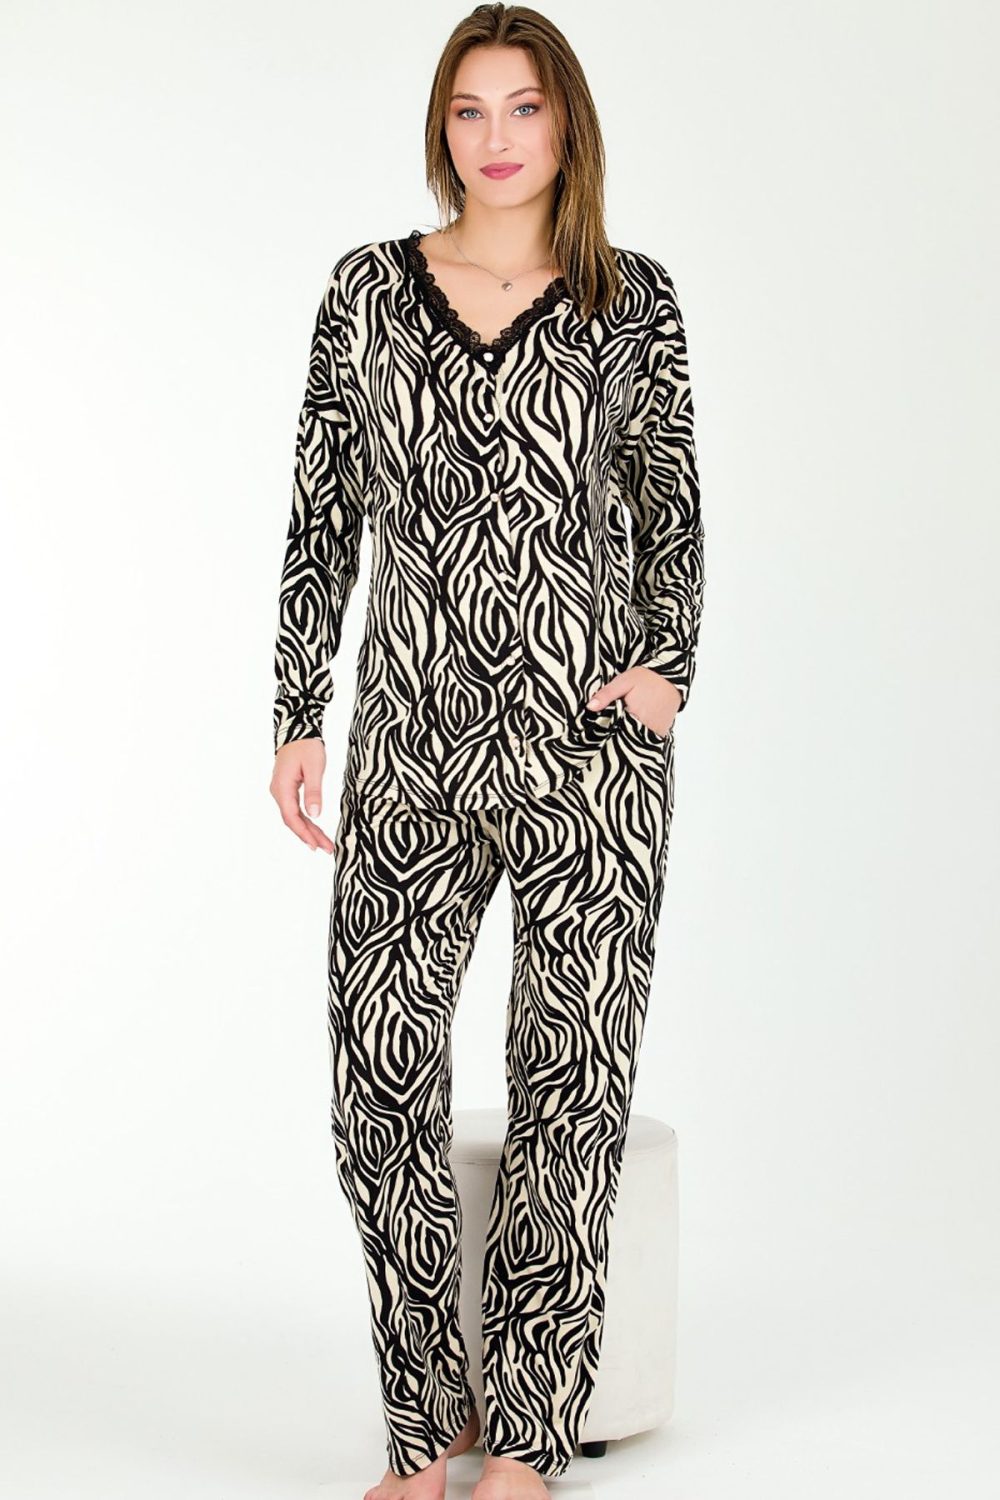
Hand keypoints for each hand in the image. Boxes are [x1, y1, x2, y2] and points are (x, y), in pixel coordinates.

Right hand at [270, 737, 335, 852]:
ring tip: (324, 843)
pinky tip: (314, 830)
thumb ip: (314, 791)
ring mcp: (281, 791)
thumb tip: (315, 814)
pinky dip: (305, 821)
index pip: (291, 817)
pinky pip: (294, 810)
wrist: (297, 731)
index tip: (316, 845)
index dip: (304, 833)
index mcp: (282, 787)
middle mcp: (278, 792)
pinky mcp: (286, 789)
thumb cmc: (306, 746)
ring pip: (294, 817)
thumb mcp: (314, 768)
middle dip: (309, 836)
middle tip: (326, 849)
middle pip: (293, 820)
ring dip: (308, 830)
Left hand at [587, 667, 680, 738]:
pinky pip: (647, 741)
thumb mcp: (623, 682)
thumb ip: (606, 695)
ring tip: (620, 732)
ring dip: (628, 739)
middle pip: (626, 740)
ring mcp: (656, 732)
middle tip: (606, 735)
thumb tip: (589, 707)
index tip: (598, 733)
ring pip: (637, 742)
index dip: (606, 734)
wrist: (670, 677)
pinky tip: (632, 732)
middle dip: (616, 739)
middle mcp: (647, 728)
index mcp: (635, 716)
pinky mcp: (662, 732)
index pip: (615, 733)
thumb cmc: (646, 678)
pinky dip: (639, 738)